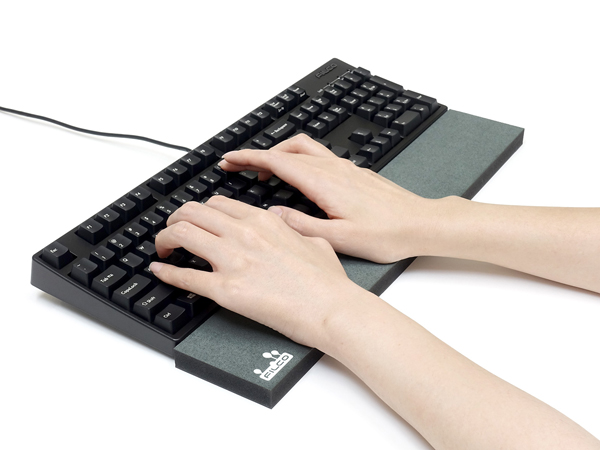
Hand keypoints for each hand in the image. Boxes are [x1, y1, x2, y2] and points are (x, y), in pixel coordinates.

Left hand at [150, 196, 362, 347]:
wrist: (331, 309)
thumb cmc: (327, 281)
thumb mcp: (313, 239)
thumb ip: (292, 227)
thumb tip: (283, 223)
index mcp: (263, 221)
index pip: (217, 203)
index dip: (199, 210)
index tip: (195, 220)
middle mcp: (244, 234)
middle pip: (191, 212)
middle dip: (175, 219)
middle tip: (172, 232)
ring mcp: (233, 261)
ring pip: (182, 234)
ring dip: (165, 239)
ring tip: (164, 248)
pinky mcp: (226, 291)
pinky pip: (185, 278)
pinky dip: (166, 273)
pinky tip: (159, 271)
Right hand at [221, 134, 441, 262]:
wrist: (420, 223)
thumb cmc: (387, 233)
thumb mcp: (340, 238)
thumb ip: (302, 225)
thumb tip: (274, 214)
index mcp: (325, 182)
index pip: (277, 161)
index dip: (249, 158)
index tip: (230, 160)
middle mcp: (333, 168)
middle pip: (285, 149)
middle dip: (257, 155)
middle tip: (238, 166)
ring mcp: (344, 167)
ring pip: (302, 147)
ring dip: (278, 154)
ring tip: (264, 173)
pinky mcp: (353, 171)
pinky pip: (317, 154)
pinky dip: (297, 158)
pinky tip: (297, 177)